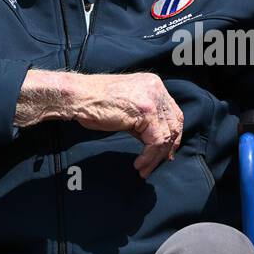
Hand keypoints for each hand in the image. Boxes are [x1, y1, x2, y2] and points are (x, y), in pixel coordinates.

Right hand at [69, 73, 183, 178]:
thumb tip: (157, 142)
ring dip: (156, 157)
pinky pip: (155, 141)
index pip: (174, 113)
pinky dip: (149, 156)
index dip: (173, 134)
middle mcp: (157, 88)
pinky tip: (139, 164)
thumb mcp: (127, 110)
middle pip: (174, 124)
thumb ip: (144, 121)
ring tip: (144, 169)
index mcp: (153, 84)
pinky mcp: (146, 111)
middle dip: (168, 148)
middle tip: (159, 164)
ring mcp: (153, 98)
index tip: (167, 152)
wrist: (78, 96)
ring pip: (166, 135)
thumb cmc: (95, 104)